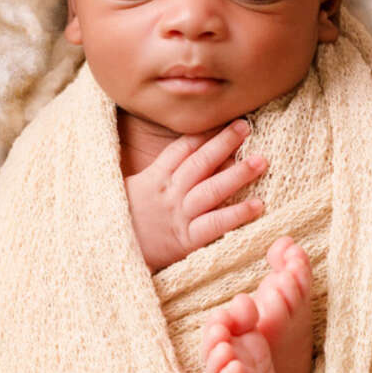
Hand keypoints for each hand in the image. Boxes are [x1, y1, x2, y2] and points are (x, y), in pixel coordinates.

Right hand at [126, 118, 267, 270]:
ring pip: (211, 189)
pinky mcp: (187, 240)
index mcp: (155, 177)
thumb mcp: (133, 188)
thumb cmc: (125, 221)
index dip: (204, 134)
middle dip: (223, 143)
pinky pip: (215, 224)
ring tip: (260, 161)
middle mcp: (169, 193)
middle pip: (199, 163)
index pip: (182, 149)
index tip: (224, 120)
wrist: (110, 252)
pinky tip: (257, 205)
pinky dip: (236, 214)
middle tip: (245, 127)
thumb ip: (159, 172)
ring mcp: (179, 215)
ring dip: (237, 173)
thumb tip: (187, 155)